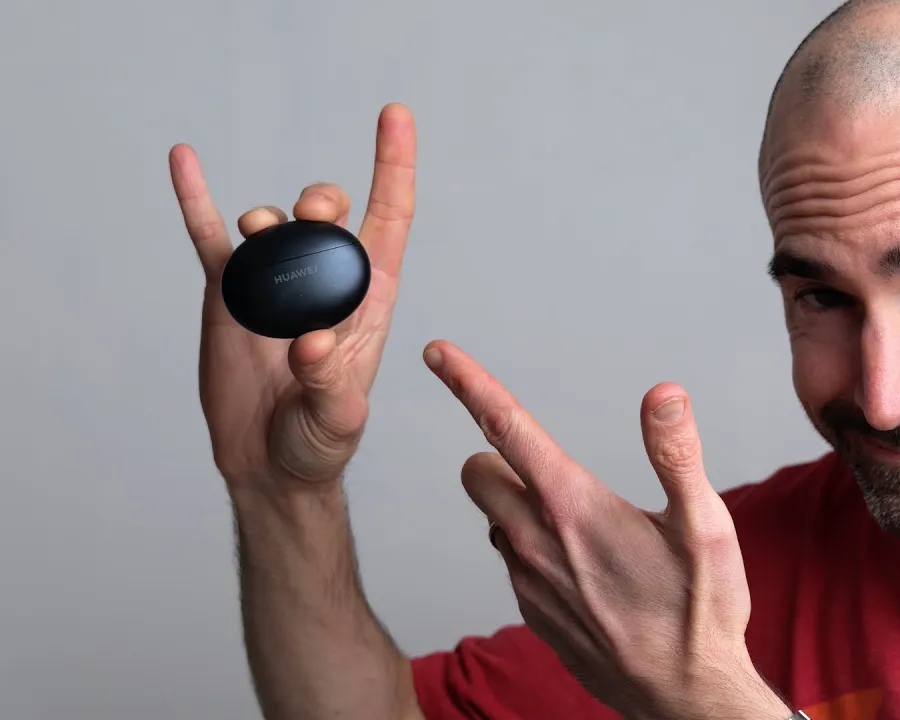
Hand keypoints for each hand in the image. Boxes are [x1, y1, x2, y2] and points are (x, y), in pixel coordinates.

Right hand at [169, 103, 415, 488]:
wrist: (268, 463)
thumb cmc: (318, 441)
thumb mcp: (336, 421)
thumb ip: (329, 386)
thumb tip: (312, 344)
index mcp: (367, 300)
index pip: (389, 219)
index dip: (395, 166)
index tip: (396, 114)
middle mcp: (325, 281)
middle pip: (331, 216)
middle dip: (324, 201)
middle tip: (313, 215)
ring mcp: (277, 283)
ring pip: (274, 226)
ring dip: (267, 218)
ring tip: (259, 232)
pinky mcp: (229, 295)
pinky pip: (208, 239)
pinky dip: (197, 199)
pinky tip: (185, 160)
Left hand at [422, 341, 791, 719]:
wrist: (686, 696)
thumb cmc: (701, 609)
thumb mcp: (707, 524)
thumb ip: (677, 453)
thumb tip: (662, 394)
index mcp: (573, 505)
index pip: (506, 426)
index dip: (468, 381)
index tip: (437, 352)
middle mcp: (536, 541)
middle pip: (478, 471)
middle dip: (503, 456)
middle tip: (560, 472)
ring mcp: (528, 581)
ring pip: (494, 519)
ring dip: (519, 506)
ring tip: (584, 525)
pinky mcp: (532, 612)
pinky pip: (511, 561)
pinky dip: (533, 549)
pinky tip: (585, 568)